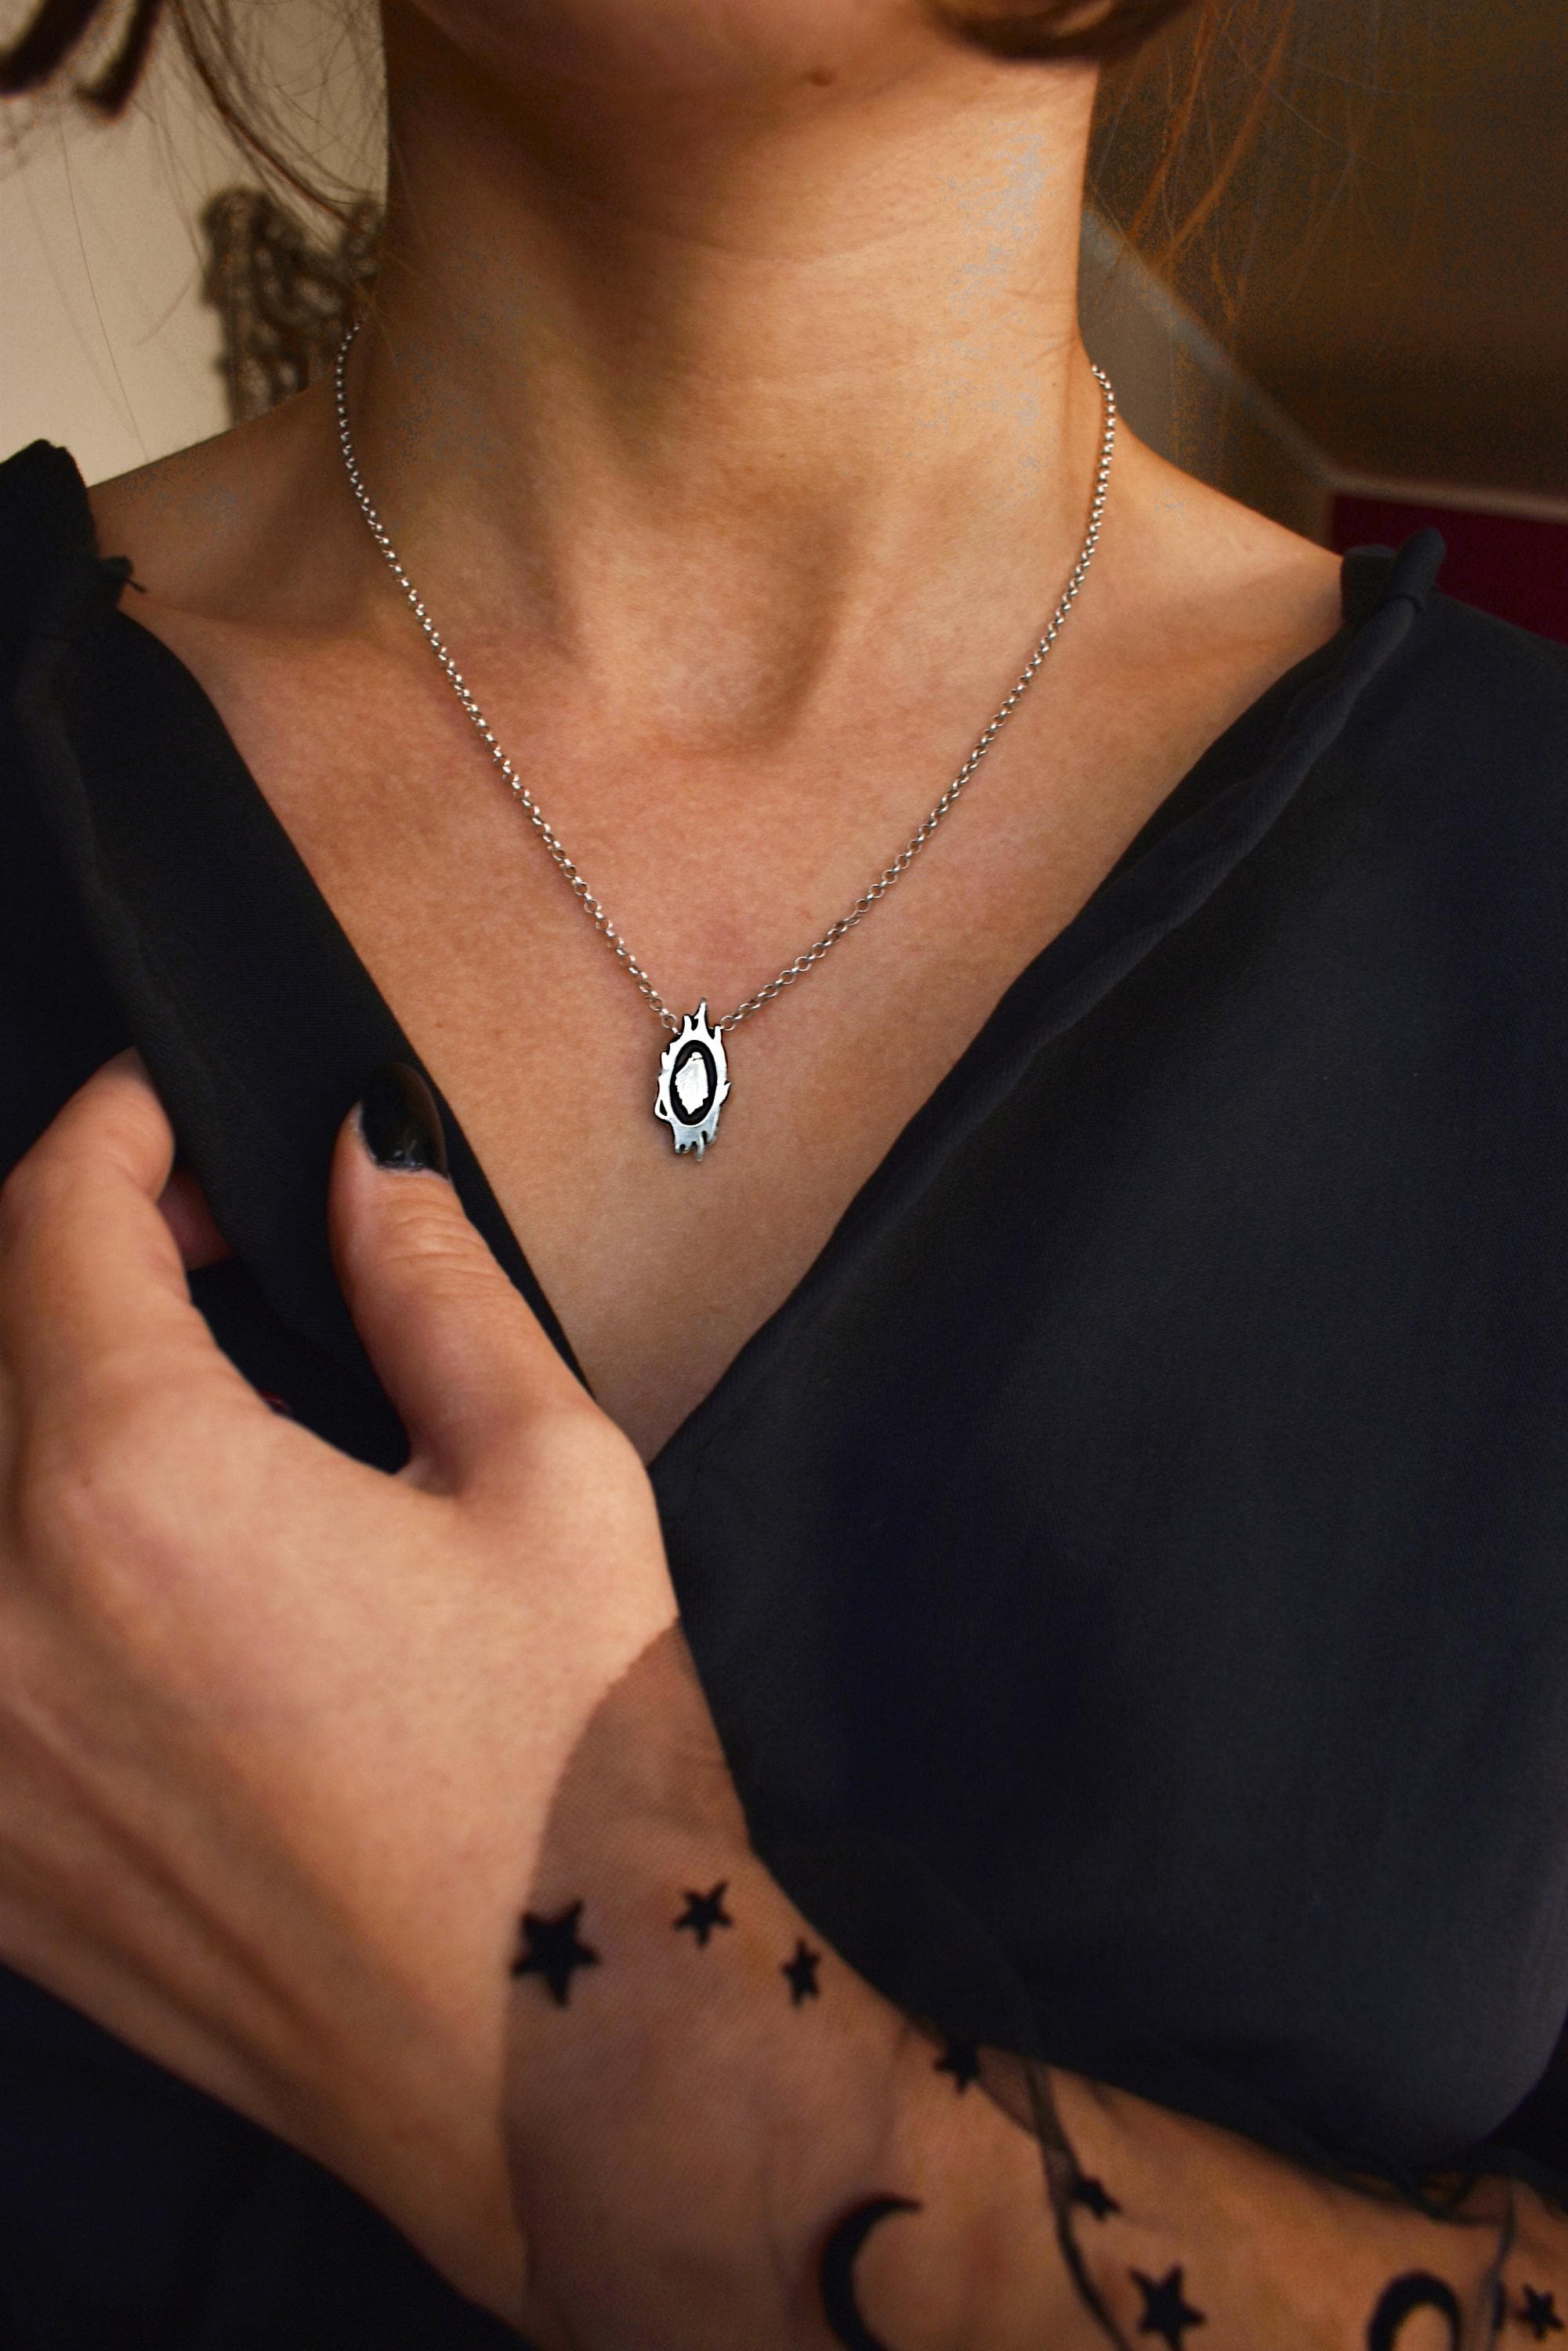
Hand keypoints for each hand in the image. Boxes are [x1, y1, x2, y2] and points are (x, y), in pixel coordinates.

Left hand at [0, 1053, 685, 2320]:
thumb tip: (366, 1155)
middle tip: (208, 1242)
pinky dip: (27, 1555)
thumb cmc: (571, 1768)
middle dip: (74, 1251)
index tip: (176, 1112)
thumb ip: (429, 1282)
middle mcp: (0, 1610)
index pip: (52, 1224)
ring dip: (40, 1405)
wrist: (559, 2059)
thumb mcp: (549, 1475)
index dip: (118, 1130)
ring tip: (176, 1398)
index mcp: (137, 1485)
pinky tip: (142, 1570)